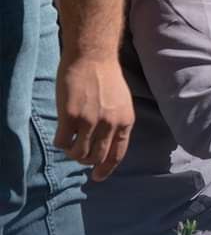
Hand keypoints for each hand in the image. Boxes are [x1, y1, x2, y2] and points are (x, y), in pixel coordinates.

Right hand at [54, 56, 133, 181]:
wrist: (93, 57)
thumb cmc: (106, 78)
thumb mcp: (122, 103)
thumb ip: (115, 122)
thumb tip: (106, 144)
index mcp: (125, 121)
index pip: (117, 154)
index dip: (107, 169)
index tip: (97, 176)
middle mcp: (109, 124)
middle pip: (96, 157)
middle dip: (86, 160)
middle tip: (79, 154)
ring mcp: (90, 121)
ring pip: (78, 153)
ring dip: (72, 152)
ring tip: (70, 142)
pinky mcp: (70, 116)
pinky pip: (62, 142)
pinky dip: (61, 142)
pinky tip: (61, 133)